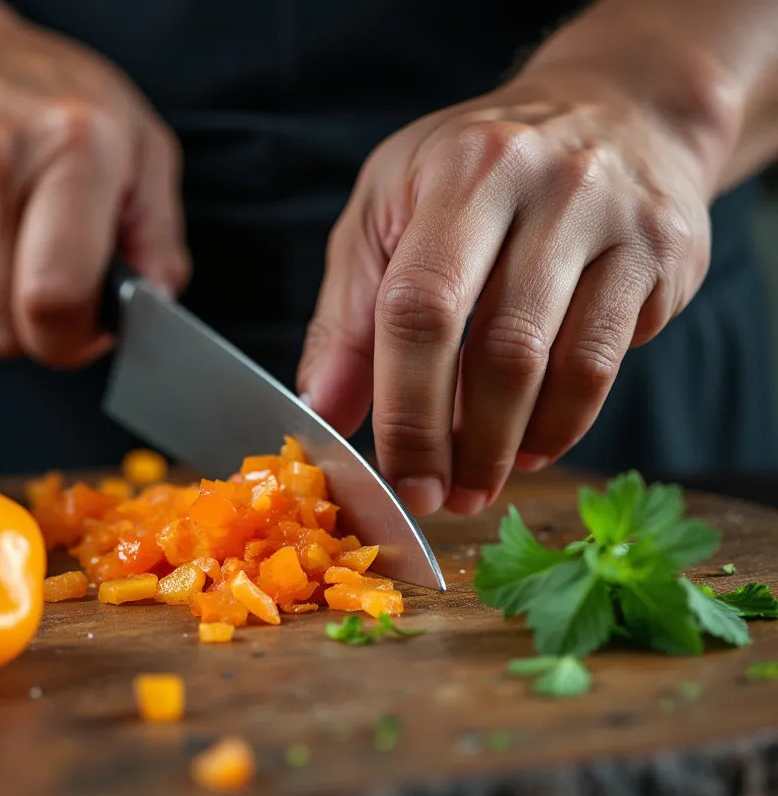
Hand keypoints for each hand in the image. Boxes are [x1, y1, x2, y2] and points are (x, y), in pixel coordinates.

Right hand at [0, 2, 188, 365]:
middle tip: (53, 283)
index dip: (75, 340)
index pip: (56, 300)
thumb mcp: (138, 147)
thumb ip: (158, 237)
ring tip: (10, 240)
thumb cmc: (50, 105)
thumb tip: (154, 306)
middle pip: (3, 333)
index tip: (89, 325)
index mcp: (72, 148)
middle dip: (36, 332)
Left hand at [298, 73, 710, 515]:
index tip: (395, 475)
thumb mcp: (388, 215)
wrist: (613, 110)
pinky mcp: (661, 257)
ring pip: (559, 366)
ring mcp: (613, 221)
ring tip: (476, 483)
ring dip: (510, 445)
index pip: (420, 308)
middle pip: (497, 347)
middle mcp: (545, 187)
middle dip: (458, 443)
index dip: (405, 408)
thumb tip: (321, 409)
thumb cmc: (472, 173)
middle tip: (436, 497)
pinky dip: (563, 424)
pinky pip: (606, 365)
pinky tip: (530, 448)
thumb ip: (349, 314)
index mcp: (459, 173)